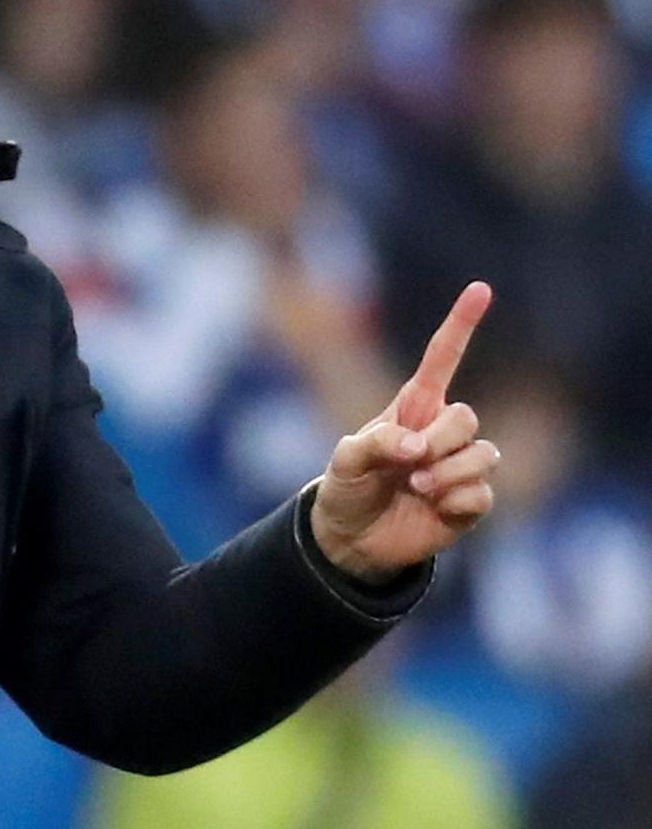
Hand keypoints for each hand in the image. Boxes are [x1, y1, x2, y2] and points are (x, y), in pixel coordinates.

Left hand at [310, 281, 498, 580]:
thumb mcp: (344, 461)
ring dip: (449, 472)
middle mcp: (441, 433)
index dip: (461, 323)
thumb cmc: (347, 488)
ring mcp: (458, 466)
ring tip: (417, 487)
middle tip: (410, 463)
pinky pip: (484, 492)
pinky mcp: (468, 502)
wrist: (352, 539)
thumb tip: (415, 448)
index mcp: (413, 408)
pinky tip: (435, 507)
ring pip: (483, 454)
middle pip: (466, 417)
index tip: (480, 288)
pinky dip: (458, 500)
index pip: (442, 358)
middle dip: (440, 440)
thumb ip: (375, 444)